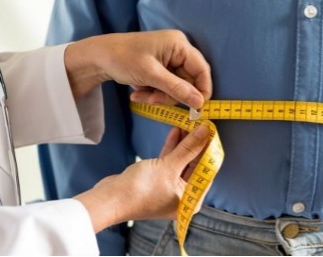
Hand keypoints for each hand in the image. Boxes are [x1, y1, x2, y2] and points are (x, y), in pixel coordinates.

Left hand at [64, 30, 211, 107]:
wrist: (97, 57)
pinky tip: (137, 91)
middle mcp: (177, 50)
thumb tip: (200, 102)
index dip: (202, 90)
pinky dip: (153, 92)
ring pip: (175, 87)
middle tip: (152, 100)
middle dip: (169, 95)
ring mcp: (168, 59)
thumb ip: (177, 89)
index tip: (196, 108)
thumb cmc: (123, 58)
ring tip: (140, 95)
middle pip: (187, 81)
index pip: (202, 70)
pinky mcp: (159, 68)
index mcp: (179, 45)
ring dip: (159, 96)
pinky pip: (165, 86)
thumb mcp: (151, 75)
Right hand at [74, 126, 208, 232]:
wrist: (111, 198)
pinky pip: (169, 162)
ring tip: (188, 124)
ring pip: (181, 162)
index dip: (209, 149)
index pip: (206, 171)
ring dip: (183, 143)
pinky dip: (172, 148)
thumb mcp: (169, 166)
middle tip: (201, 124)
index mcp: (191, 199)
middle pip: (194, 165)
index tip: (212, 131)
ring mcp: (168, 188)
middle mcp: (182, 196)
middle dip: (196, 144)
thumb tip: (206, 132)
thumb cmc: (141, 190)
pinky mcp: (156, 180)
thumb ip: (189, 148)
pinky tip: (175, 132)